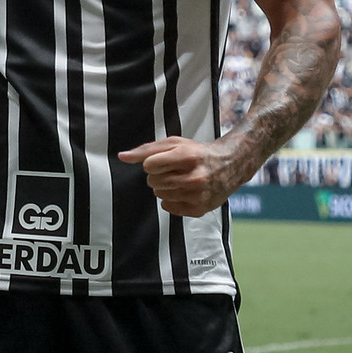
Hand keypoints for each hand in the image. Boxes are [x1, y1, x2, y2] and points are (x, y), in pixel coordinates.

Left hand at [119, 135, 250, 217]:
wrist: (229, 165)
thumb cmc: (197, 153)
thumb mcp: (174, 144)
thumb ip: (146, 150)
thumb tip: (122, 156)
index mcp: (187, 156)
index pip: (149, 165)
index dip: (152, 163)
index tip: (162, 161)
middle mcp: (194, 177)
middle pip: (152, 182)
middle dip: (158, 175)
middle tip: (173, 170)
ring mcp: (198, 195)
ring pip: (159, 195)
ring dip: (164, 187)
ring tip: (180, 179)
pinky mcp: (199, 209)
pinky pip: (168, 207)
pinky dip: (171, 200)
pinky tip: (184, 191)